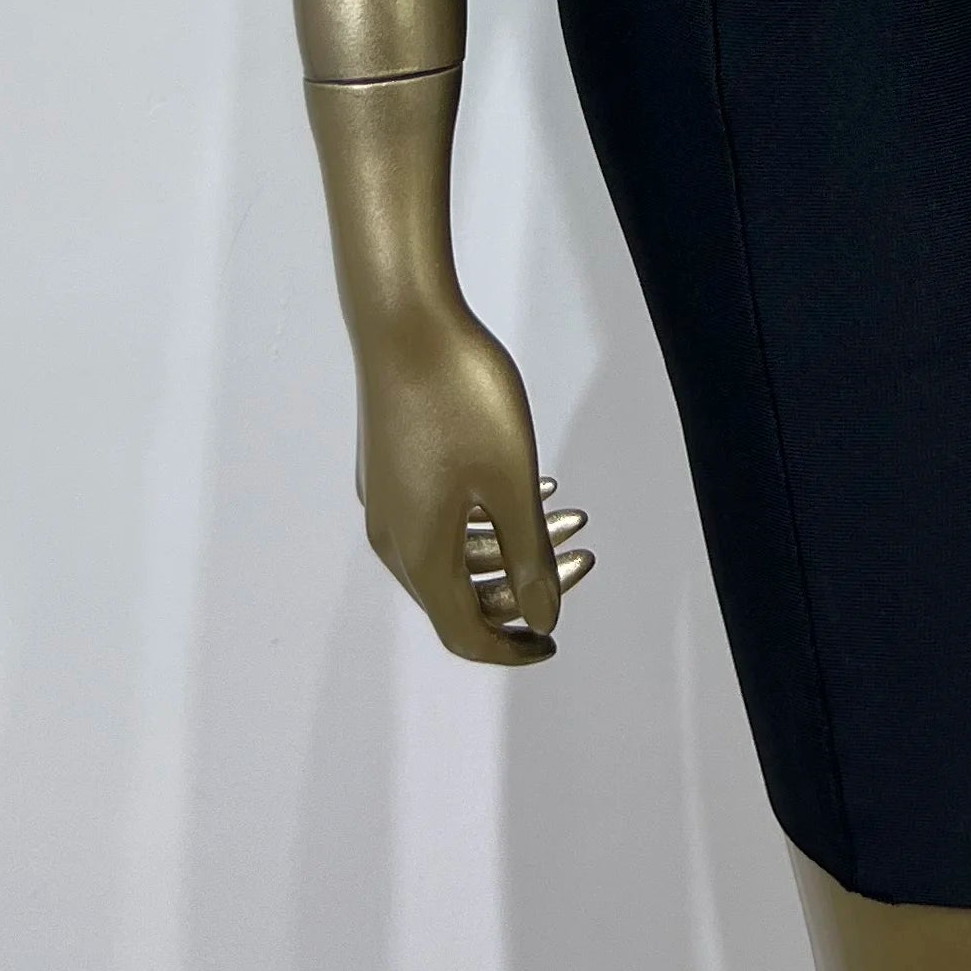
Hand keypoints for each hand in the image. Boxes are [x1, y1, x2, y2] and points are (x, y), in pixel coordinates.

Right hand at [352, 297, 594, 663]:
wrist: (404, 322)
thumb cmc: (463, 401)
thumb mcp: (511, 484)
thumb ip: (528, 558)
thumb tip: (542, 621)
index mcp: (418, 554)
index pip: (463, 633)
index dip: (510, 648)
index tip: (554, 640)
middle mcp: (394, 536)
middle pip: (459, 595)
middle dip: (523, 589)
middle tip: (583, 560)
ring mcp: (387, 499)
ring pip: (453, 550)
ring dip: (511, 546)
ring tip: (573, 517)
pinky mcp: (391, 465)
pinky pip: (442, 515)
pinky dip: (486, 516)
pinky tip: (532, 486)